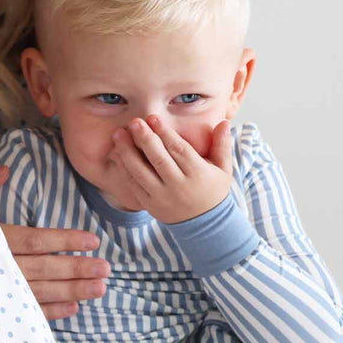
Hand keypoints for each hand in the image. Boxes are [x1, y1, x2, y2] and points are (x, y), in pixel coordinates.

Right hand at [0, 164, 109, 320]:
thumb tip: (6, 170)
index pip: (34, 240)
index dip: (65, 240)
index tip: (93, 241)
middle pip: (42, 269)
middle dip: (77, 270)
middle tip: (107, 271)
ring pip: (36, 293)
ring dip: (70, 293)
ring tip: (98, 290)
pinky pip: (21, 311)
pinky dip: (47, 312)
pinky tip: (72, 310)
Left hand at [111, 117, 233, 223]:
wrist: (204, 224)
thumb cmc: (213, 189)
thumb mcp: (223, 169)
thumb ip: (222, 145)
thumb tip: (225, 122)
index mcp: (197, 174)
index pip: (179, 150)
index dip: (165, 133)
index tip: (153, 118)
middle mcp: (179, 186)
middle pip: (158, 160)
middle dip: (145, 139)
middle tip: (134, 122)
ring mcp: (162, 197)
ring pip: (141, 172)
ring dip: (127, 152)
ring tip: (119, 134)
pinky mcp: (149, 205)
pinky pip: (133, 185)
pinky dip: (124, 169)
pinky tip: (117, 153)